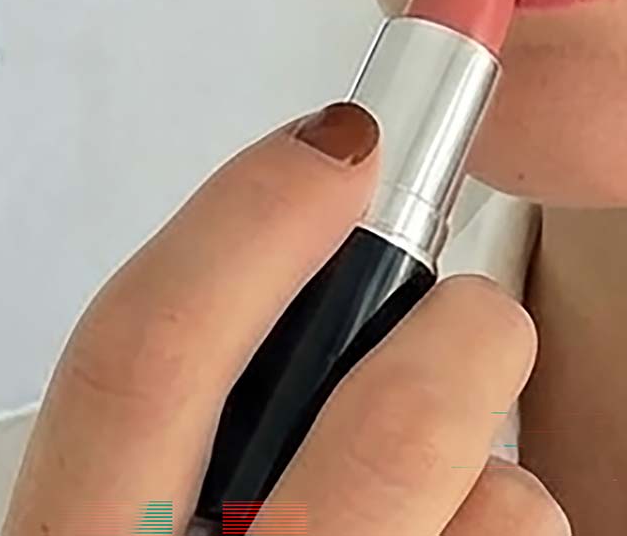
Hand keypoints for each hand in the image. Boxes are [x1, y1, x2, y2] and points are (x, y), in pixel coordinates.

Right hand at [2, 104, 567, 533]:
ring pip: (499, 509)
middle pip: (388, 426)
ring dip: (497, 478)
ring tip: (446, 511)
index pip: (136, 357)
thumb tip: (303, 244)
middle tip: (466, 323)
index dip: (246, 215)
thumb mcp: (127, 528)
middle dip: (456, 334)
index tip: (343, 130)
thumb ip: (181, 434)